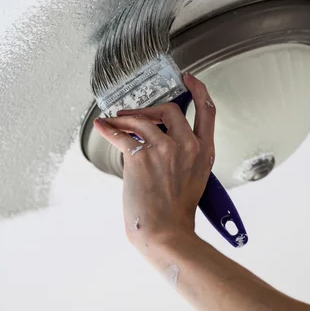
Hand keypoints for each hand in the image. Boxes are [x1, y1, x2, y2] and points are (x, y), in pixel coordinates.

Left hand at [93, 73, 215, 250]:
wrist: (166, 232)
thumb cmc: (177, 210)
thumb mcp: (195, 176)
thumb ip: (186, 153)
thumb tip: (161, 134)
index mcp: (204, 151)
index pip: (207, 110)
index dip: (199, 89)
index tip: (189, 78)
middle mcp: (187, 145)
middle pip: (169, 109)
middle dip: (149, 109)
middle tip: (135, 113)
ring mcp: (165, 149)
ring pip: (141, 118)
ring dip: (124, 118)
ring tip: (115, 121)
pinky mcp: (142, 156)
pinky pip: (121, 134)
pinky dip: (108, 128)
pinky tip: (102, 126)